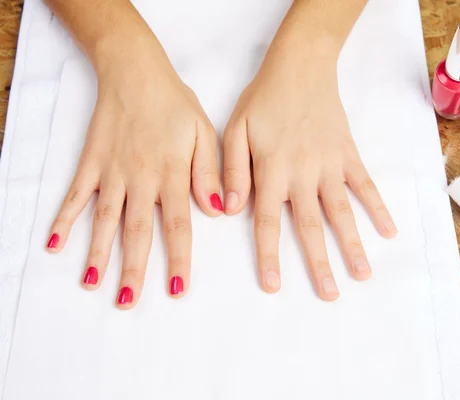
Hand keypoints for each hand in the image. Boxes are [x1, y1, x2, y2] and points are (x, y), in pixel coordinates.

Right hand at [46, 57, 220, 308]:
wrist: (135, 71)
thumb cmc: (174, 103)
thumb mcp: (204, 133)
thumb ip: (209, 173)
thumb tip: (218, 211)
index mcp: (173, 173)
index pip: (177, 224)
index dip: (177, 258)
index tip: (176, 288)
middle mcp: (141, 177)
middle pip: (137, 230)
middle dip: (133, 267)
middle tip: (128, 300)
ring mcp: (112, 171)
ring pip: (105, 219)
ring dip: (98, 252)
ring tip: (93, 283)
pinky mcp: (91, 163)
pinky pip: (75, 195)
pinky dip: (64, 219)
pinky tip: (54, 244)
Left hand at [223, 49, 396, 300]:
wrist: (301, 67)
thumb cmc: (263, 99)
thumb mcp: (236, 128)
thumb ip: (232, 169)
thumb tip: (229, 209)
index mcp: (272, 170)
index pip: (269, 221)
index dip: (270, 255)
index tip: (273, 286)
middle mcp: (303, 173)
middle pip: (311, 226)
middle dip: (319, 263)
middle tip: (329, 295)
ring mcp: (330, 165)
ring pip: (342, 211)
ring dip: (353, 244)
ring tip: (363, 274)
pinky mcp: (348, 154)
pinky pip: (365, 185)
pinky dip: (377, 208)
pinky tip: (388, 231)